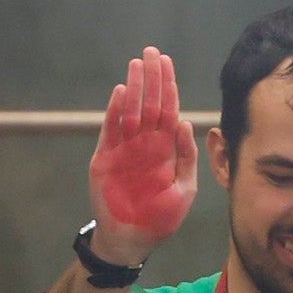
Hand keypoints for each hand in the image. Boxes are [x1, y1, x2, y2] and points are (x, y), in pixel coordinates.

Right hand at [89, 47, 196, 251]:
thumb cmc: (162, 217)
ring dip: (135, 87)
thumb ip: (186, 158)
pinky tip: (123, 92)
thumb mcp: (184, 189)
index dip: (169, 88)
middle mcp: (145, 144)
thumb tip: (186, 124)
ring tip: (138, 64)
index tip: (168, 65)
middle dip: (152, 79)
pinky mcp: (105, 158)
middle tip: (152, 52)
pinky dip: (116, 111)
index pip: (168, 112)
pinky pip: (111, 130)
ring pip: (131, 111)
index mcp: (165, 150)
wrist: (134, 240)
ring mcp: (124, 149)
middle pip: (150, 104)